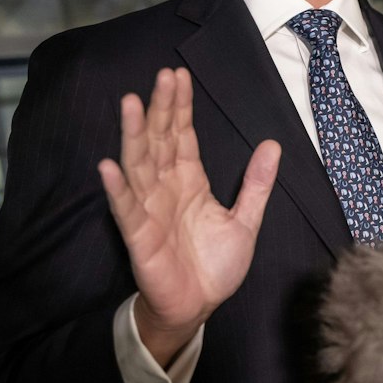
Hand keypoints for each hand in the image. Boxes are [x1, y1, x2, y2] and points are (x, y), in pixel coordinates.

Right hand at [97, 68, 279, 366]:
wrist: (198, 307)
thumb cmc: (213, 266)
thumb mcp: (245, 221)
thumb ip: (256, 184)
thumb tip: (273, 144)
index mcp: (189, 181)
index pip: (182, 135)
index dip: (180, 107)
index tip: (179, 75)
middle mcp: (165, 188)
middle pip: (159, 141)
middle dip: (160, 109)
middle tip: (163, 75)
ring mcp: (149, 209)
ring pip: (139, 165)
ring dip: (135, 135)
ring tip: (132, 103)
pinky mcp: (139, 236)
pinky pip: (127, 209)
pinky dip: (117, 189)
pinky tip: (109, 166)